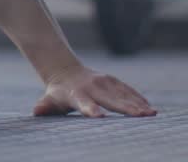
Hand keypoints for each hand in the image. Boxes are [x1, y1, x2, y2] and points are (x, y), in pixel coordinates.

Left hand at [34, 65, 156, 117]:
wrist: (65, 71)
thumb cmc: (57, 93)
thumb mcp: (49, 100)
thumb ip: (44, 106)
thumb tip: (36, 111)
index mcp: (77, 94)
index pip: (85, 103)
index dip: (91, 109)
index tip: (99, 116)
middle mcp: (92, 87)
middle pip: (111, 100)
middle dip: (126, 108)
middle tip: (142, 116)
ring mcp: (104, 82)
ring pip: (123, 94)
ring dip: (138, 104)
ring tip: (152, 114)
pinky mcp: (113, 81)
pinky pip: (128, 91)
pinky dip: (139, 99)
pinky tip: (150, 108)